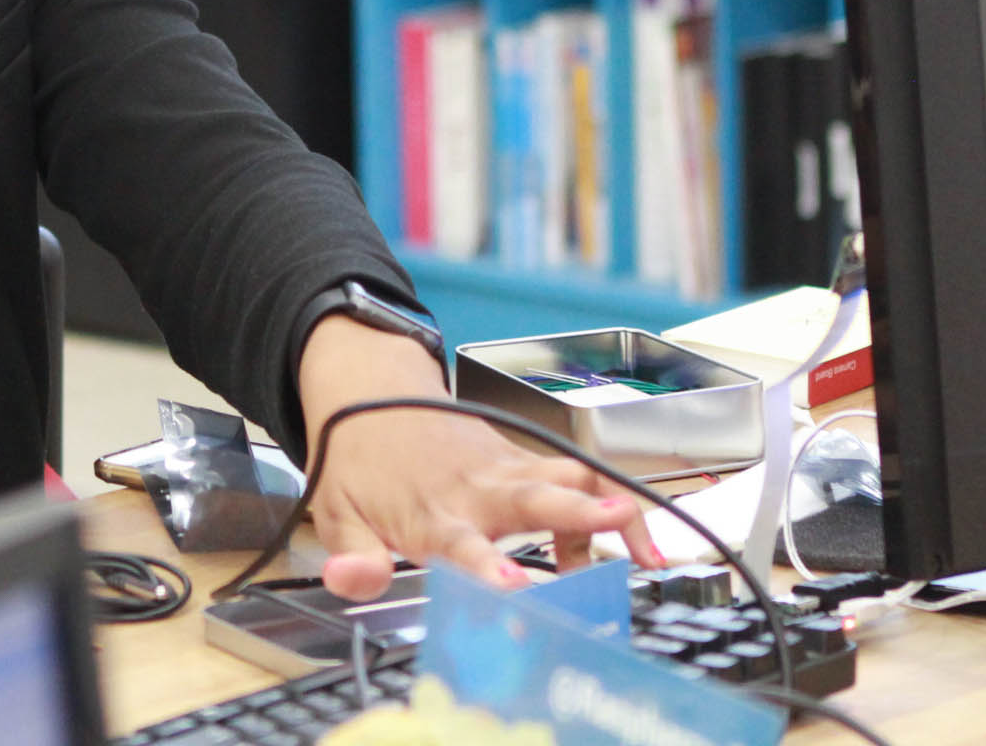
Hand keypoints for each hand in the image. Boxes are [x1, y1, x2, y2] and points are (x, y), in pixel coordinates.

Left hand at [295, 316, 662, 600]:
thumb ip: (353, 556)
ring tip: (648, 549)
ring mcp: (506, 471)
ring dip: (608, 509)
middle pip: (534, 498)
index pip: (461, 546)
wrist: (371, 398)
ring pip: (567, 479)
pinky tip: (633, 537)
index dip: (487, 569)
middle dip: (577, 514)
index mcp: (432, 515)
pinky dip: (607, 501)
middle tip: (618, 522)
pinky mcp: (524, 461)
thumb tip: (350, 580)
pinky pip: (574, 477)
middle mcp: (478, 491)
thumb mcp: (336, 515)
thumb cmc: (358, 463)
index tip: (513, 587)